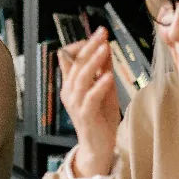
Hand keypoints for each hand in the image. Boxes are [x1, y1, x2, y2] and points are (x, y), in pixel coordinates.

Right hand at [57, 27, 120, 176]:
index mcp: (71, 84)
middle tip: (102, 33)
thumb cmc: (101, 117)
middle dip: (90, 46)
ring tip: (105, 48)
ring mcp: (75, 104)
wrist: (99, 146)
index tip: (99, 34)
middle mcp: (69, 92)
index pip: (70, 58)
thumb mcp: (104, 89)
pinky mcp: (85, 115)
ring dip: (94, 62)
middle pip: (77, 64)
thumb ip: (103, 69)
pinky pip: (91, 97)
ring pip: (81, 78)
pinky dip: (99, 85)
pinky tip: (108, 76)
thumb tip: (105, 46)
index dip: (83, 45)